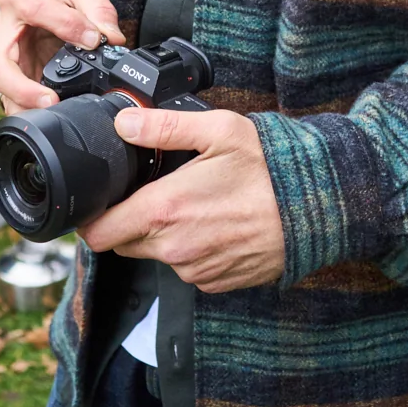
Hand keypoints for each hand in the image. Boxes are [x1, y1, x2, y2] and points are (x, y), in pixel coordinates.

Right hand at [0, 0, 124, 109]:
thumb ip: (98, 8)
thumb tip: (111, 38)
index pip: (34, 9)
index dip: (66, 24)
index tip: (93, 39)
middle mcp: (2, 30)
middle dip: (21, 88)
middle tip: (52, 99)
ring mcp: (4, 57)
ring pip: (1, 91)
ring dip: (24, 106)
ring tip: (53, 112)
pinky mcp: (13, 77)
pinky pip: (14, 100)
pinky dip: (30, 110)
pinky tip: (51, 116)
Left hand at [80, 107, 284, 292]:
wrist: (316, 209)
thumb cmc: (269, 168)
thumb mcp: (217, 131)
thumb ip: (163, 127)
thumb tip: (123, 123)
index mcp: (165, 210)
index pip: (99, 233)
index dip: (92, 219)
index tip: (99, 203)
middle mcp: (174, 248)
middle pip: (124, 243)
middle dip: (128, 221)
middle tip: (153, 192)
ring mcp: (195, 270)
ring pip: (156, 254)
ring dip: (162, 234)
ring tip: (193, 204)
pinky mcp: (215, 283)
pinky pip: (186, 267)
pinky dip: (191, 248)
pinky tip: (213, 223)